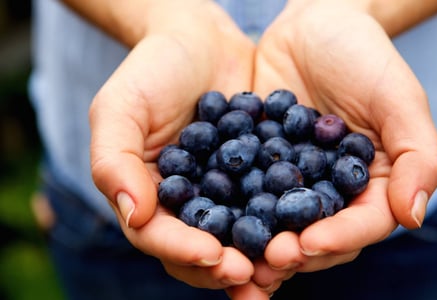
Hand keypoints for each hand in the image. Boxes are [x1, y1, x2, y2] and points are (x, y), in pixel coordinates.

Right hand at [89, 2, 268, 297]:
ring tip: (285, 264)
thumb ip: (114, 162)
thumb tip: (133, 216)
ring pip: (241, 238)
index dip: (183, 251)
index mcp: (150, 198)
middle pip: (202, 251)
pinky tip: (310, 227)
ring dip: (261, 258)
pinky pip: (274, 204)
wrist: (202, 41)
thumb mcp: (121, 108)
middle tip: (253, 275)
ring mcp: (227, 195)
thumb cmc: (152, 70)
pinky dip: (289, 220)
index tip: (212, 255)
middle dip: (226, 267)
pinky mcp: (260, 178)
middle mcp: (189, 205)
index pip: (159, 237)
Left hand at [250, 0, 436, 291]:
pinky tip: (209, 221)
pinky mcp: (258, 168)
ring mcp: (293, 184)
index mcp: (374, 187)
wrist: (315, 25)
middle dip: (294, 251)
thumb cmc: (365, 56)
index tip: (309, 243)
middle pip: (318, 236)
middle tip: (268, 259)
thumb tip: (415, 217)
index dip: (338, 238)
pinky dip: (229, 210)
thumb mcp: (399, 99)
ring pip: (278, 225)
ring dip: (258, 245)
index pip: (363, 224)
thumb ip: (419, 156)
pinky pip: (244, 193)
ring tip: (235, 256)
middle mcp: (333, 194)